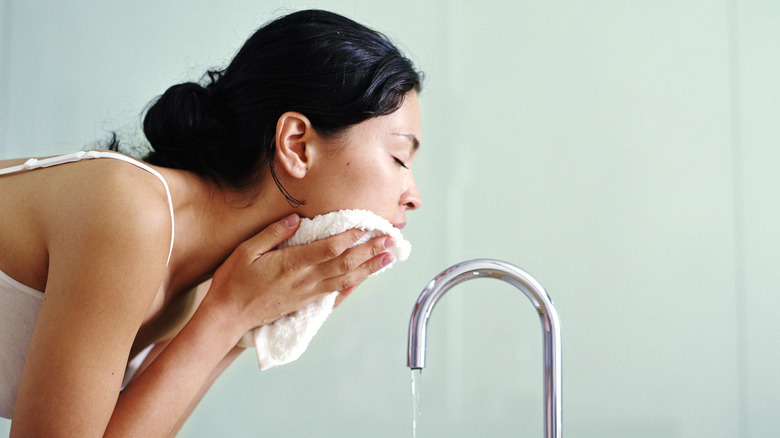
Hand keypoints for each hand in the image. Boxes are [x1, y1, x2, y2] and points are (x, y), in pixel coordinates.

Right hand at [206, 214, 394, 331]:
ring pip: (345, 279)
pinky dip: (352, 286)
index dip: (351, 236)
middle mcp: (305, 280)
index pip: (330, 247)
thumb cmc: (233, 282)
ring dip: (368, 268)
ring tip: (387, 258)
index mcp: (292, 264)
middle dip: (370, 251)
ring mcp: (307, 293)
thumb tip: (295, 218)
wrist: (228, 316)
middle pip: (345, 263)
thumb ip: (272, 233)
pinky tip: (362, 280)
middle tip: (391, 240)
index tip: (367, 226)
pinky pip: (334, 293)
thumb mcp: (246, 250)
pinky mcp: (306, 302)